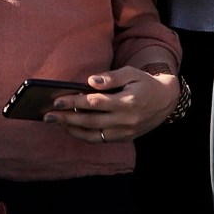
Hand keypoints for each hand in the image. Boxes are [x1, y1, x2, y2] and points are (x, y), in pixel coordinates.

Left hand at [44, 67, 182, 144]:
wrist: (166, 101)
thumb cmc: (144, 83)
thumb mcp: (131, 73)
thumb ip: (111, 77)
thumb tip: (90, 81)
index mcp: (127, 102)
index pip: (95, 103)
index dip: (74, 102)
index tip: (56, 100)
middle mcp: (126, 120)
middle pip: (90, 121)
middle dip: (66, 118)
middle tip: (46, 115)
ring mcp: (124, 132)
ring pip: (93, 134)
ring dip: (71, 129)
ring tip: (55, 121)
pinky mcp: (123, 138)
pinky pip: (99, 140)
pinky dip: (83, 135)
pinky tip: (70, 127)